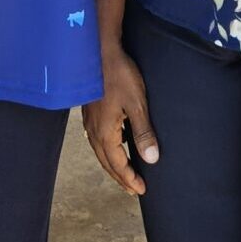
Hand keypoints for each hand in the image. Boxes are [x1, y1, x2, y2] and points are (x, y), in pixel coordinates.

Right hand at [82, 43, 159, 194]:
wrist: (100, 51)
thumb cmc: (119, 75)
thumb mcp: (137, 104)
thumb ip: (143, 133)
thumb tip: (151, 159)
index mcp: (105, 132)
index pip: (118, 164)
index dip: (129, 179)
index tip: (141, 190)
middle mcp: (93, 131)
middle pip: (106, 162)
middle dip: (120, 177)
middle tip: (133, 189)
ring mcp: (89, 121)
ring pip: (100, 152)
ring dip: (113, 165)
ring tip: (124, 173)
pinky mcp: (90, 112)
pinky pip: (97, 140)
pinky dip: (107, 151)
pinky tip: (114, 146)